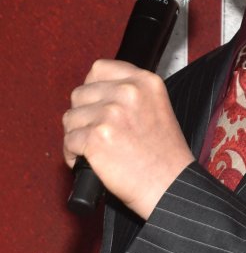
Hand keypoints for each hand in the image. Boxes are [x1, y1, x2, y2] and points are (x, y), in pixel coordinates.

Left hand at [63, 59, 194, 219]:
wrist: (169, 184)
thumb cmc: (164, 153)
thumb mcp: (158, 106)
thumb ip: (131, 93)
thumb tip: (96, 90)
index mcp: (145, 81)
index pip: (100, 68)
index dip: (93, 87)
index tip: (96, 102)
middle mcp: (128, 92)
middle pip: (80, 93)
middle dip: (83, 114)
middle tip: (96, 131)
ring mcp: (111, 114)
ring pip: (70, 118)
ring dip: (76, 135)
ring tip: (94, 149)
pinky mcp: (96, 138)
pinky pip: (68, 141)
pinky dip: (73, 155)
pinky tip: (89, 162)